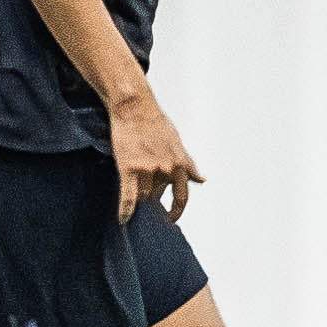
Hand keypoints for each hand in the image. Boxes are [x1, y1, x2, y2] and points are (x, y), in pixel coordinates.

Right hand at [105, 85, 202, 224]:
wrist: (135, 108)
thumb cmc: (155, 123)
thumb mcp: (178, 144)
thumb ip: (189, 165)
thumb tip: (201, 180)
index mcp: (179, 164)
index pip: (182, 196)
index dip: (177, 211)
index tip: (171, 219)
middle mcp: (165, 169)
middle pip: (158, 196)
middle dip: (152, 200)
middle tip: (146, 198)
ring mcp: (147, 170)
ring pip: (143, 196)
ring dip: (139, 198)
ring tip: (133, 191)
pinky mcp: (128, 168)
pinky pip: (128, 196)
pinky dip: (126, 210)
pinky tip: (124, 219)